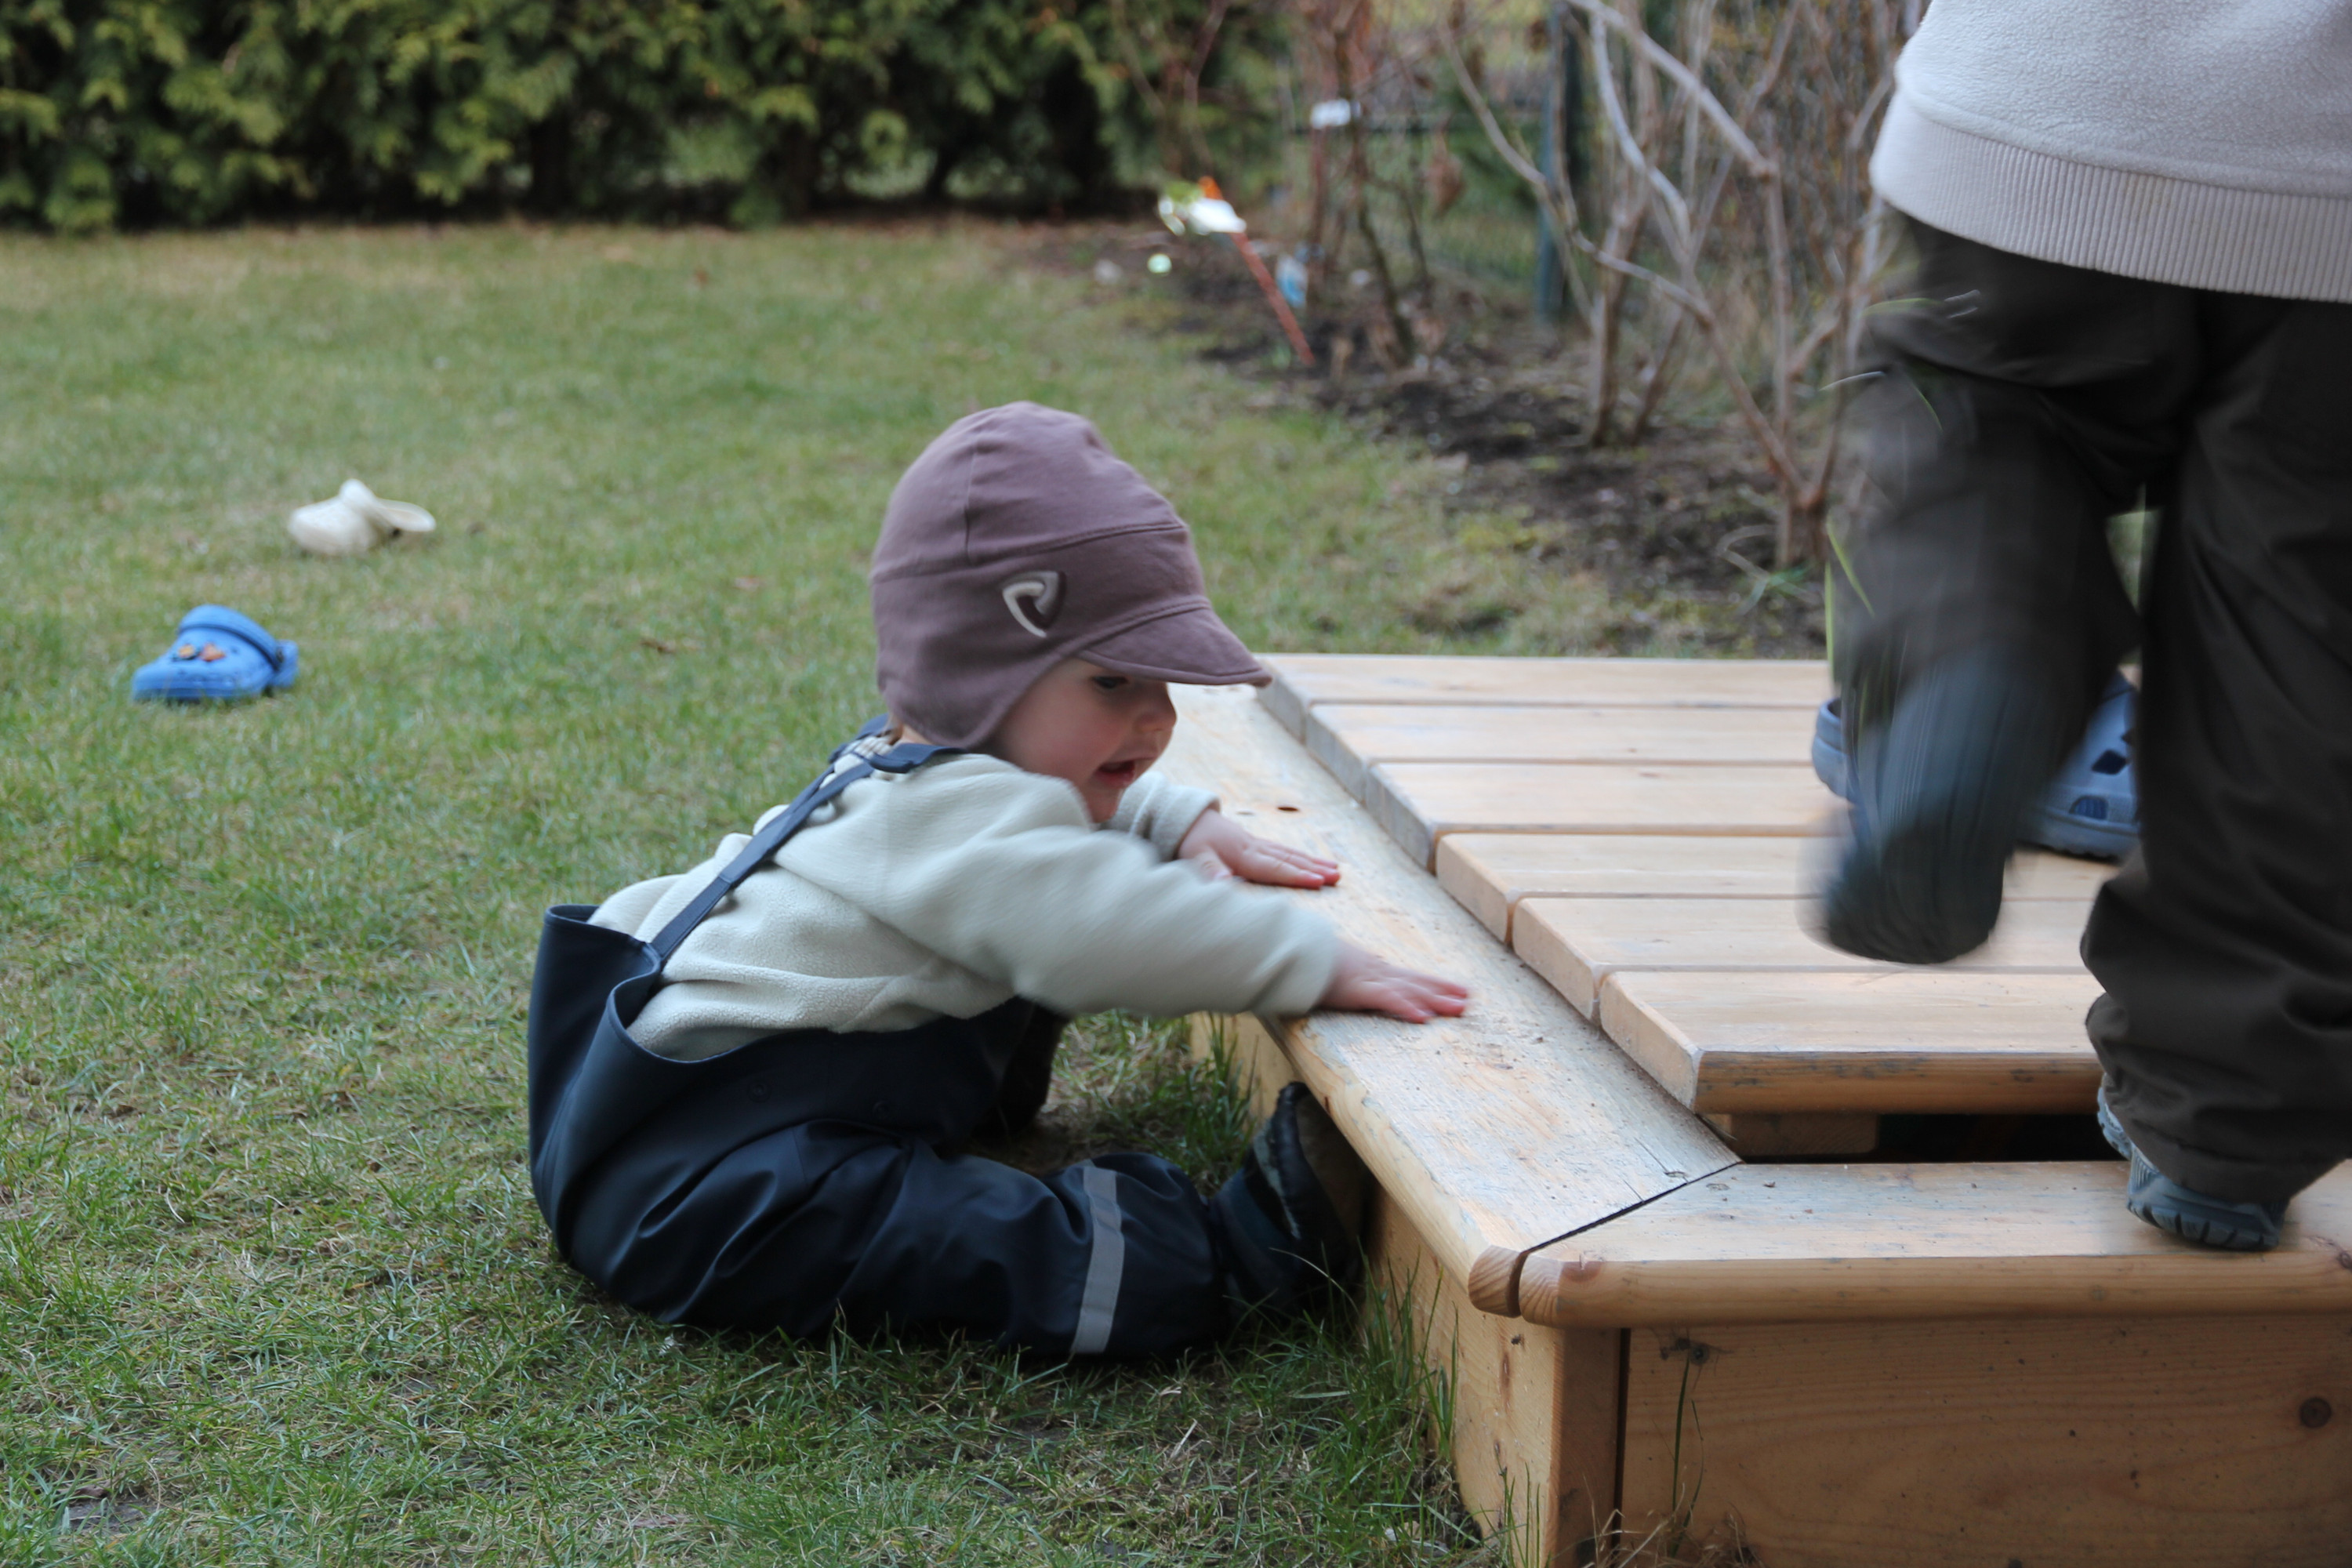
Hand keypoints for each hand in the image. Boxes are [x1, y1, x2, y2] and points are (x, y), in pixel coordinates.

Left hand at [1177, 808, 1341, 887]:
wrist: (1185, 818)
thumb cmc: (1189, 841)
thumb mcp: (1193, 857)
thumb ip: (1209, 870)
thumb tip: (1224, 882)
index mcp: (1242, 854)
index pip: (1274, 868)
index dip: (1297, 876)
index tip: (1319, 882)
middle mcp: (1254, 848)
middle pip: (1289, 859)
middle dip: (1314, 869)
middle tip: (1338, 877)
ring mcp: (1255, 843)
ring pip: (1289, 853)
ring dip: (1313, 862)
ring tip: (1336, 870)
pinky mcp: (1253, 843)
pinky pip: (1282, 850)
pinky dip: (1299, 856)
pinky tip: (1311, 861)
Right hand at [1318, 941, 1469, 1023]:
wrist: (1293, 948)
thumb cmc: (1307, 957)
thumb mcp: (1330, 966)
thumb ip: (1341, 973)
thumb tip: (1345, 977)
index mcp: (1370, 968)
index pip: (1409, 976)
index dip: (1433, 982)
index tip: (1455, 987)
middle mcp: (1376, 971)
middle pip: (1417, 982)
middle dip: (1443, 991)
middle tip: (1469, 999)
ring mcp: (1370, 979)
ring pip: (1411, 991)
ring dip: (1436, 1000)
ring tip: (1460, 1008)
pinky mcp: (1359, 990)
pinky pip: (1388, 1000)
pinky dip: (1406, 1008)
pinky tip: (1424, 1017)